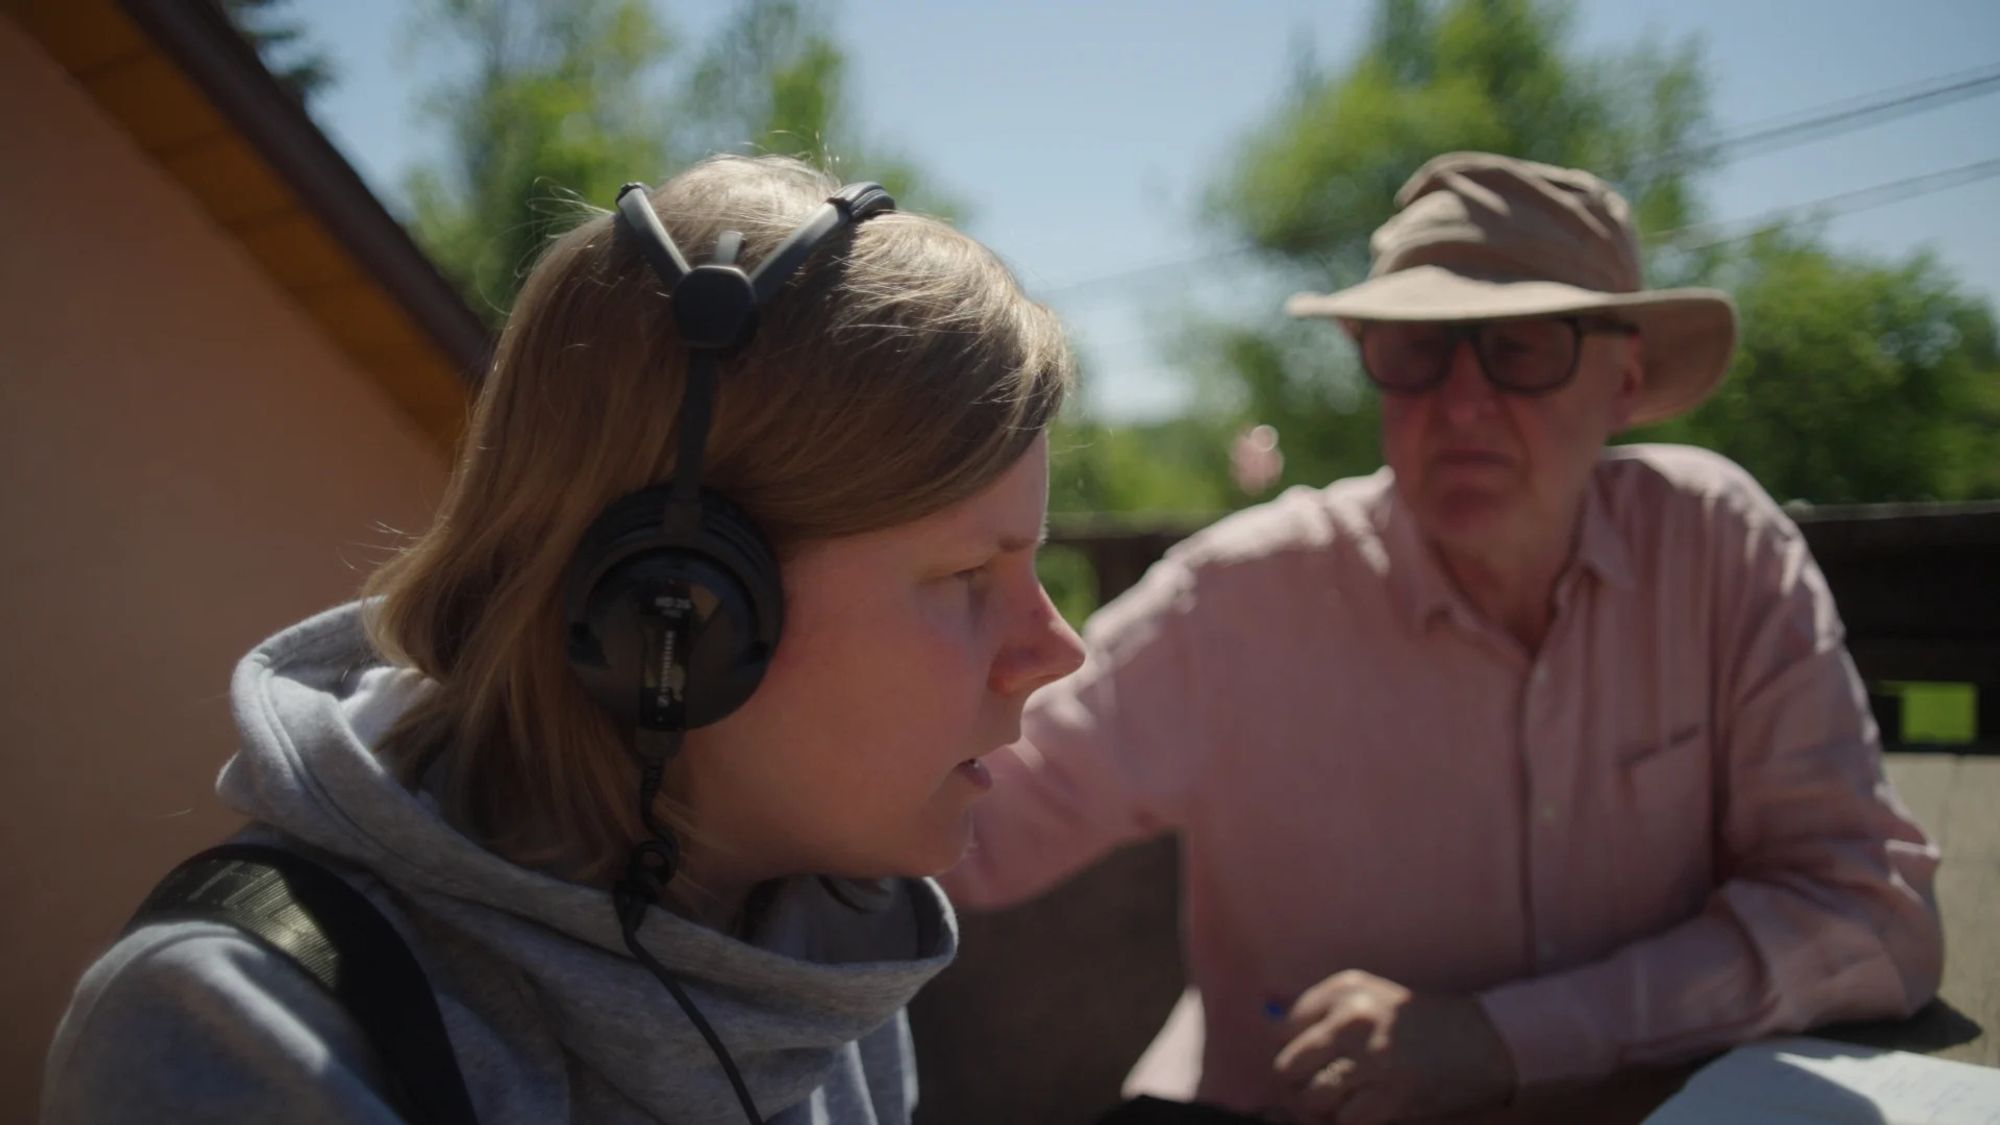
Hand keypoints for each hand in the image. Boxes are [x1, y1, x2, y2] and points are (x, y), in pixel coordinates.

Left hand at [1269, 970, 1514, 1123]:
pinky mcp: (1390, 1096)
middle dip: (1296, 1085)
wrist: (1485, 1041)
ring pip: (1311, 1099)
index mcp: (1344, 989)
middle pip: (1288, 1066)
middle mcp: (1352, 1020)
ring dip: (1321, 1109)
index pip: (1283, 1027)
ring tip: (1341, 1102)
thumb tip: (1265, 1015)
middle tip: (1314, 1090)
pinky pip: (1344, 1121)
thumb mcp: (1370, 995)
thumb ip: (1320, 1010)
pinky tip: (1364, 1111)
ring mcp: (1371, 1060)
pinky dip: (1349, 1121)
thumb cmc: (1421, 1021)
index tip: (1308, 1061)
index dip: (1292, 1051)